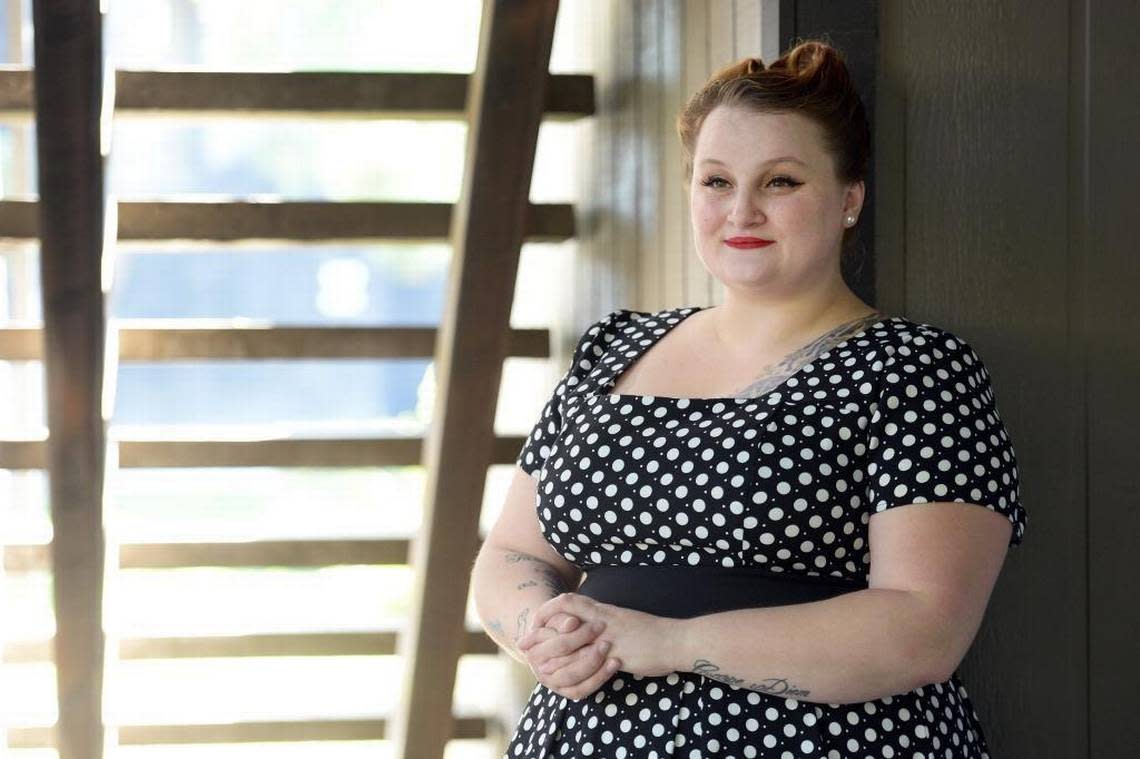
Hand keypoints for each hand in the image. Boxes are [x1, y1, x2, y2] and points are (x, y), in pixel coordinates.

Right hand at [517, 611, 619, 700]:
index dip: (579, 635)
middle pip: (564, 661)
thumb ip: (562, 618)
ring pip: (572, 678)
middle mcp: (539, 667)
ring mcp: (551, 682)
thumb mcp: (559, 614)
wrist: (560, 637)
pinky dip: (598, 679)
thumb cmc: (561, 622)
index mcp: (532, 647)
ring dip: (594, 666)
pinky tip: (612, 666)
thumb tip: (572, 623)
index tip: (599, 625)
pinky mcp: (565, 691)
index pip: (558, 644)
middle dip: (588, 651)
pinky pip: (581, 690)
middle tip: (608, 641)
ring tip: (613, 655)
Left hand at [520, 593, 677, 678]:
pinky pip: (589, 661)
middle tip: (524, 643)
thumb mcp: (623, 620)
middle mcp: (603, 620)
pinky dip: (571, 667)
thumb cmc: (651, 632)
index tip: (535, 622)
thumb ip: (604, 620)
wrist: (677, 639)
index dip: (547, 611)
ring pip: (571, 641)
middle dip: (540, 632)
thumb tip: (590, 625)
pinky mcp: (618, 654)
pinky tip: (561, 674)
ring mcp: (609, 636)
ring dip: (550, 652)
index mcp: (604, 609)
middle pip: (562, 620)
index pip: (567, 601)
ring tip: (536, 663)